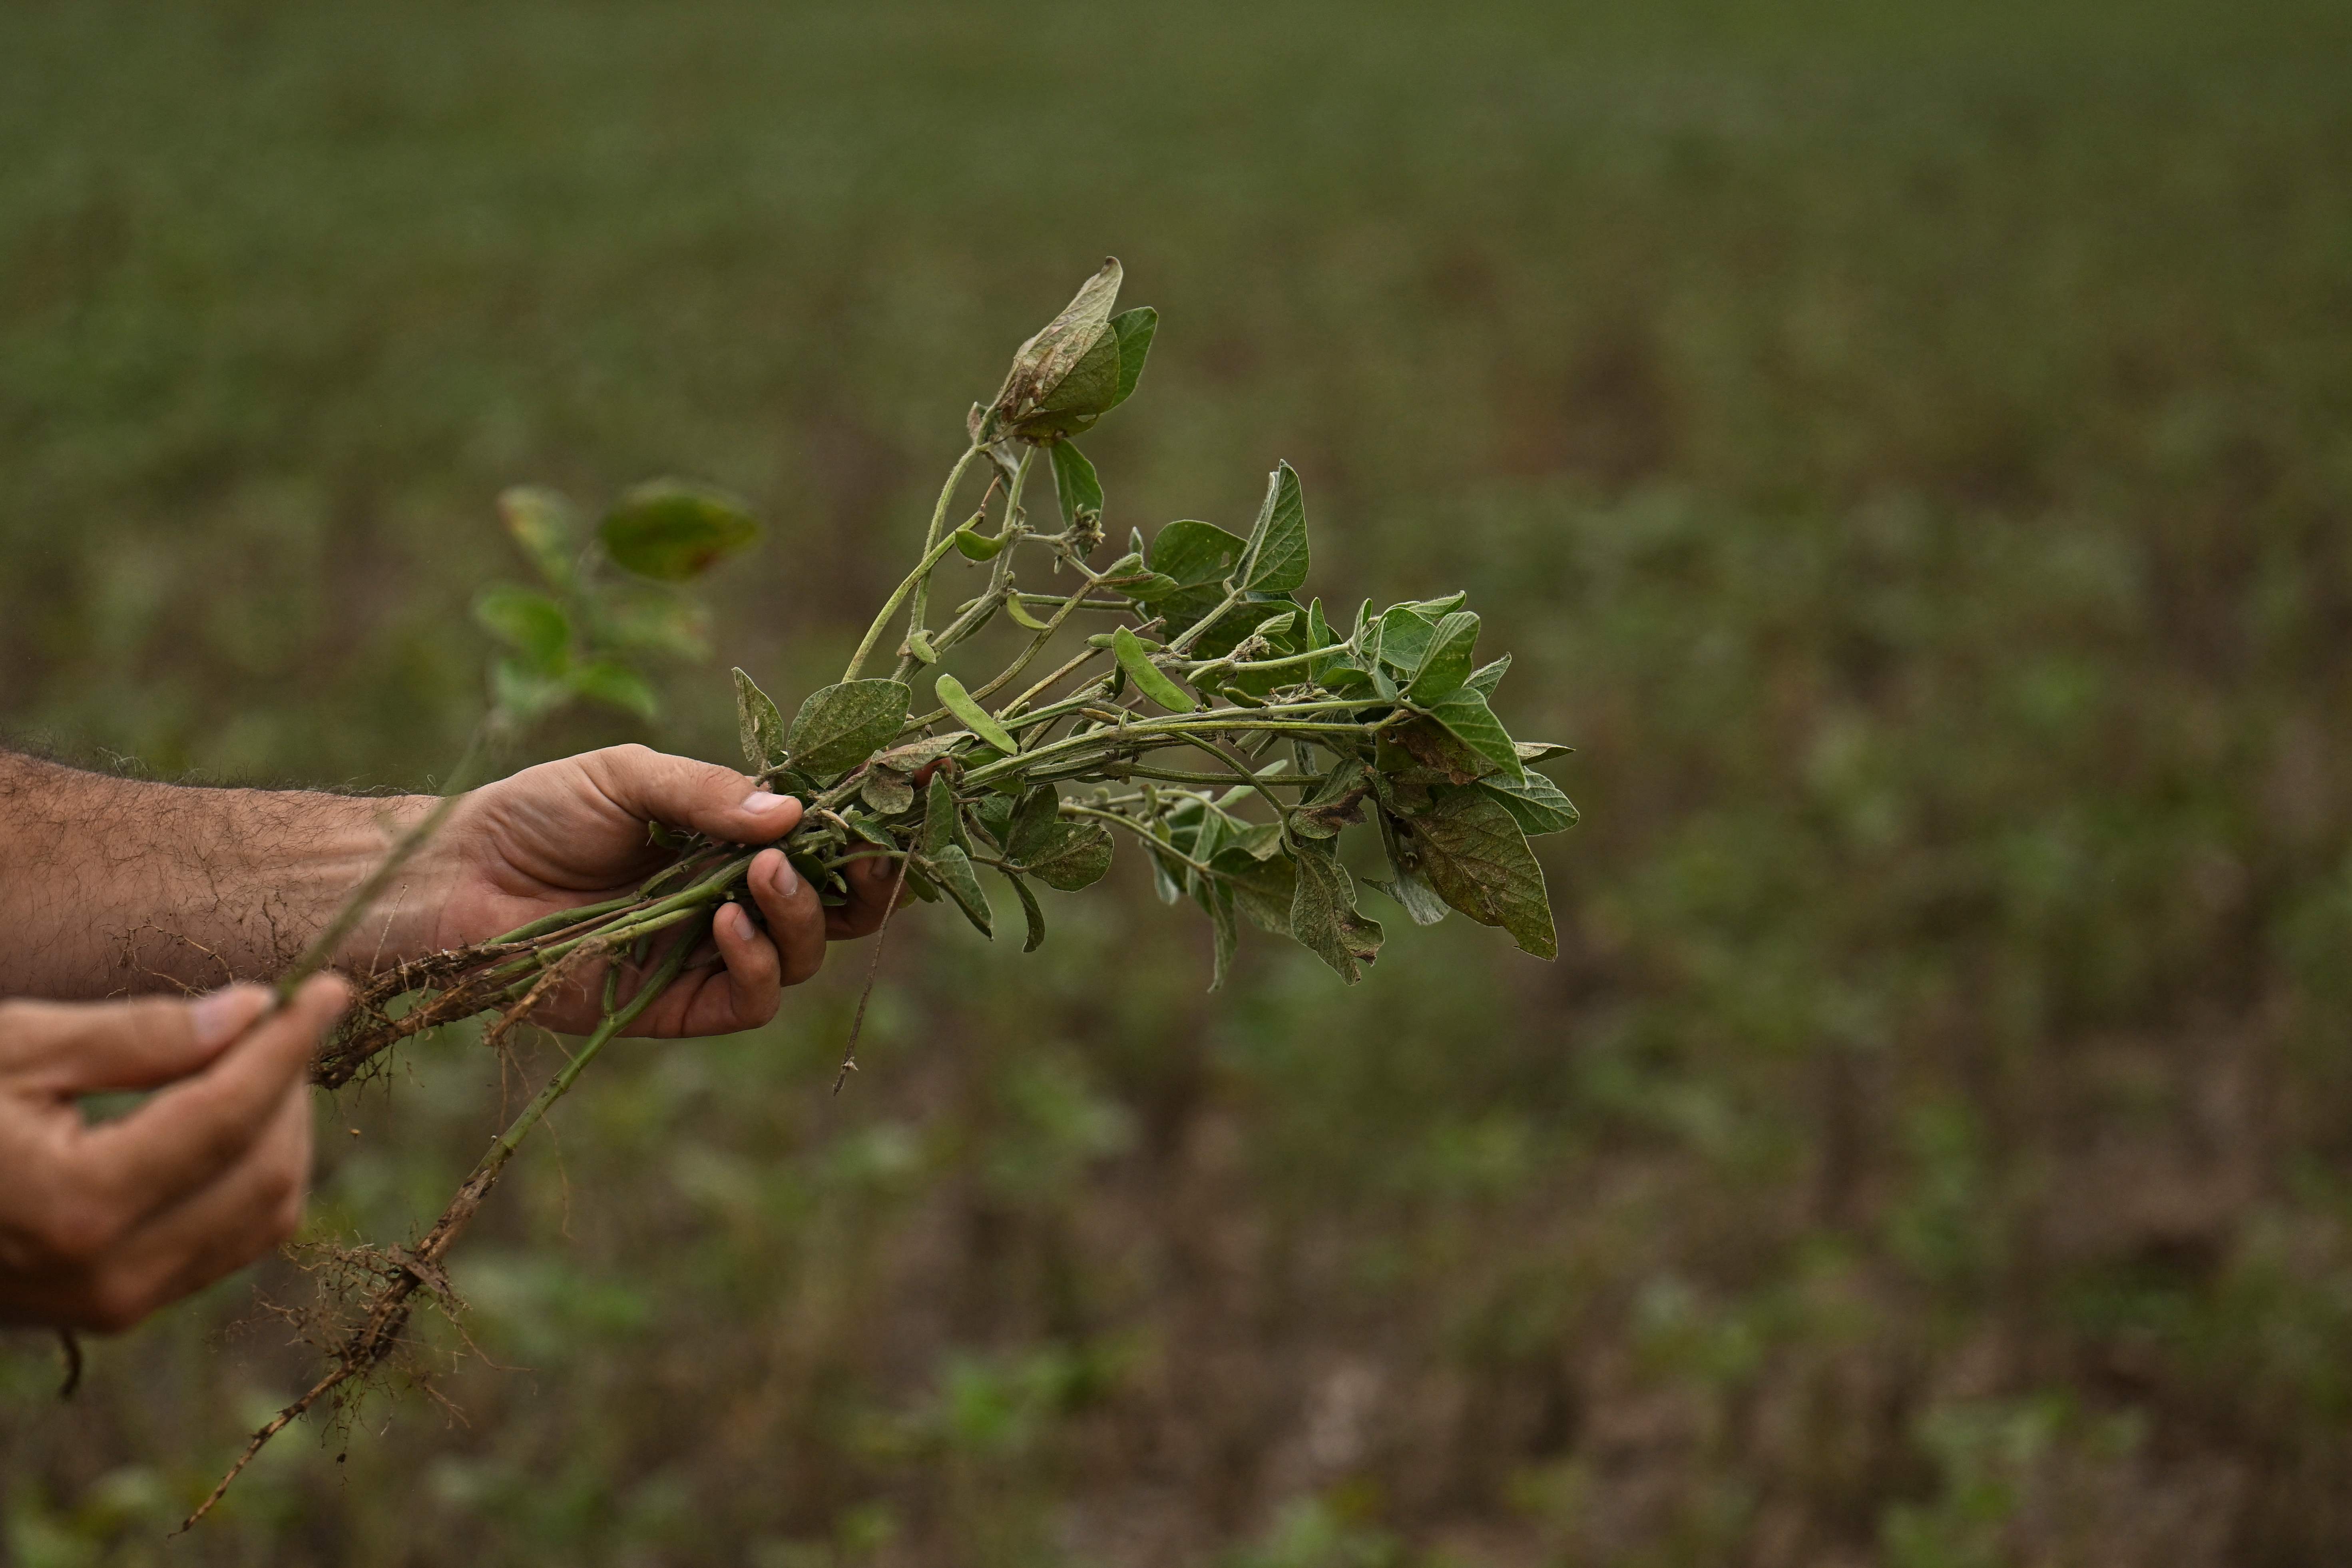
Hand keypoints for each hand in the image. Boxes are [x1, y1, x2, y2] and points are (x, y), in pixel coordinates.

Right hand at [0, 978, 347, 1332]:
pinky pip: (230, 1242)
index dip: (291, 1044)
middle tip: (280, 1018)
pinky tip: (230, 1118)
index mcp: (79, 1206)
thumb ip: (140, 1036)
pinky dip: (252, 1175)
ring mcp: (115, 1305)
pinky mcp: (116, 1311)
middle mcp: (110, 1274)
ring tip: (254, 1062)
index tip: (332, 987)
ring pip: (265, 1214)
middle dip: (289, 1087)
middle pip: (266, 1170)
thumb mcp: (17, 1048)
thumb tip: (252, 1010)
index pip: (232, 1115)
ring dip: (281, 1132)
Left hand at [402, 745, 899, 1036]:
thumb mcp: (629, 776)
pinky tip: (729, 921)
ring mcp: (710, 955)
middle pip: (839, 909)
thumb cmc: (536, 813)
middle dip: (866, 883)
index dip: (871, 827)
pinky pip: (749, 1001)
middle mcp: (735, 899)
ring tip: (765, 875)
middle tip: (861, 853)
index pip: (828, 842)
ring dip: (802, 915)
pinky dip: (756, 962)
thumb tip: (794, 816)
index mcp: (734, 840)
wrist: (455, 876)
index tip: (905, 794)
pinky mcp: (677, 1006)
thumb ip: (709, 793)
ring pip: (804, 956)